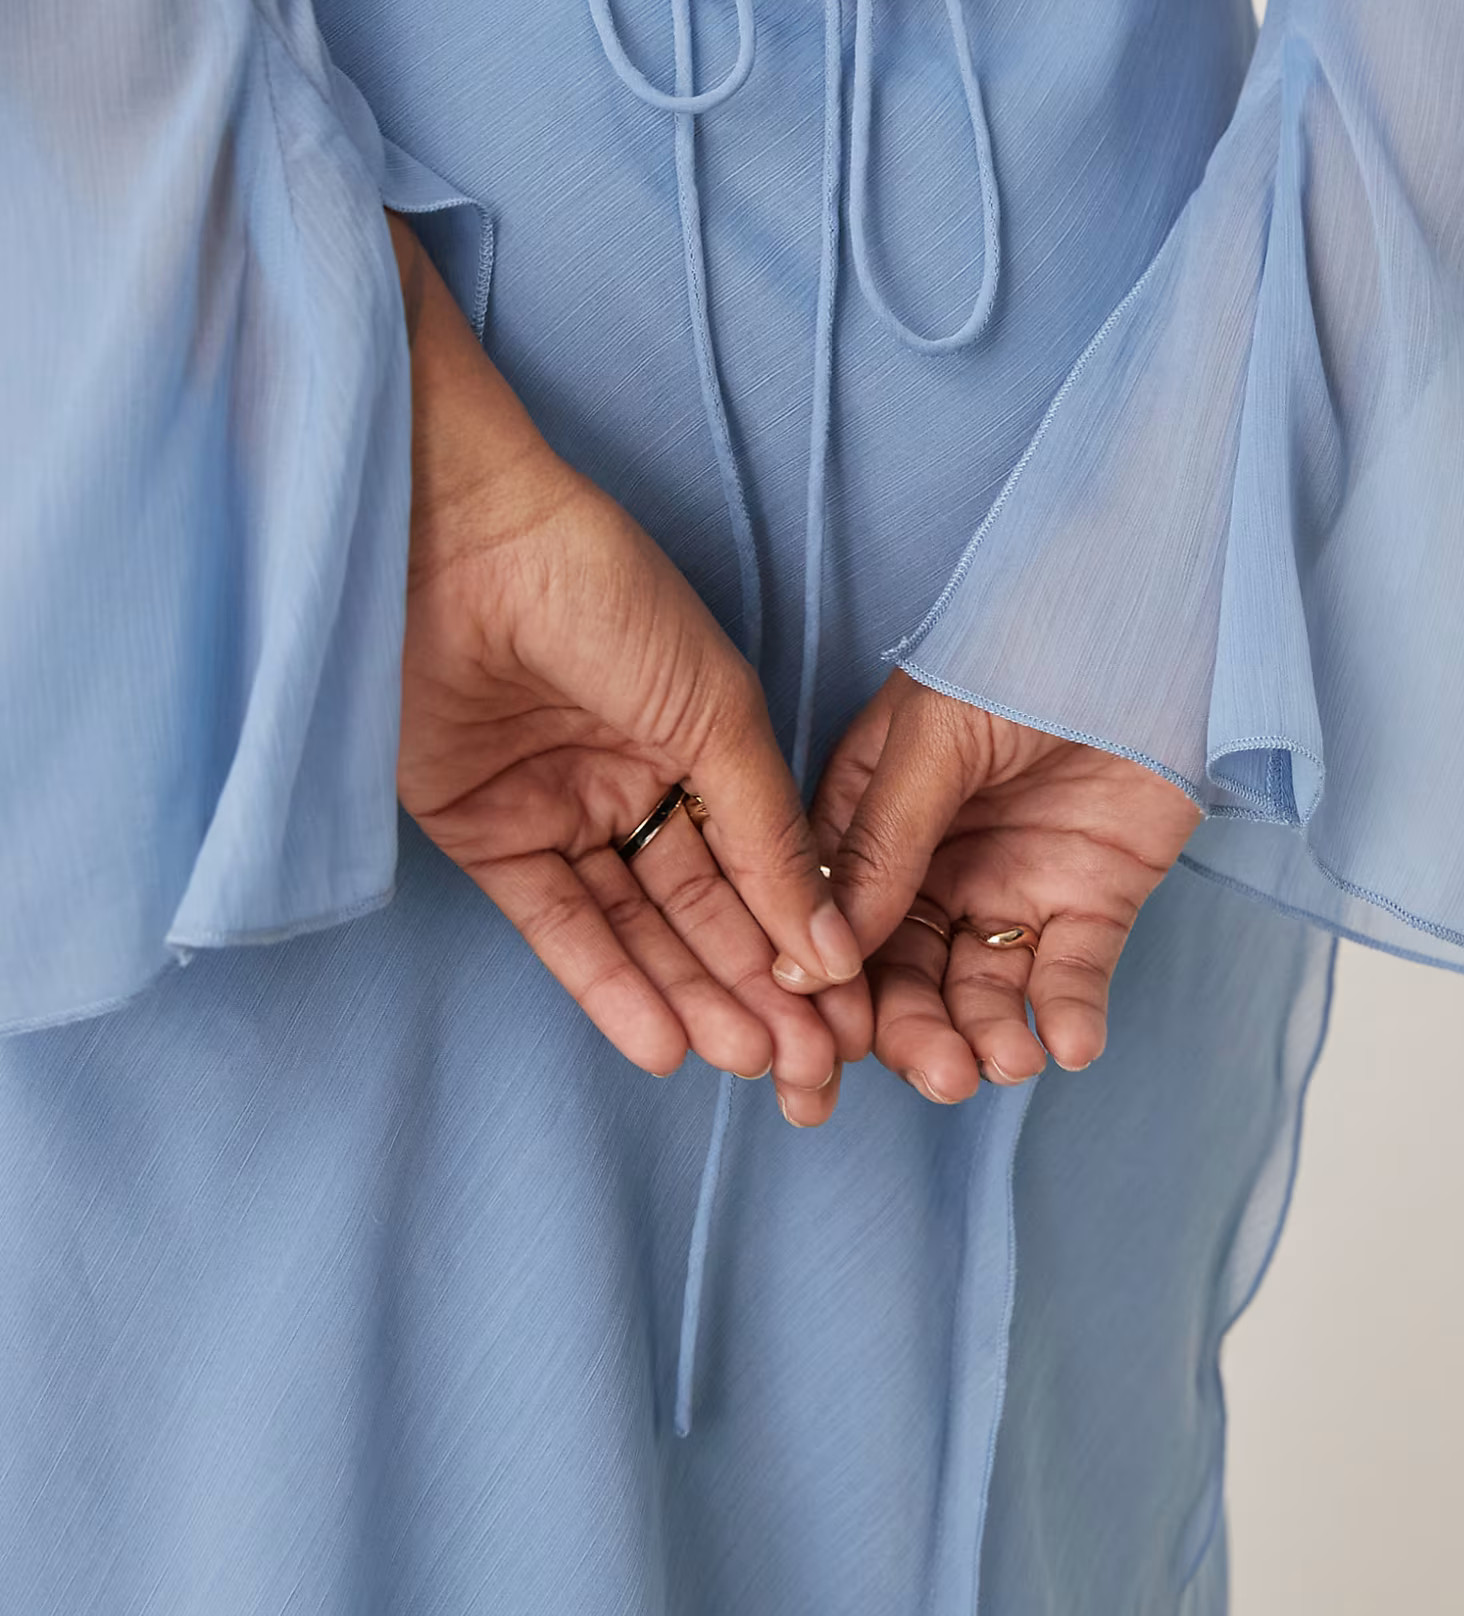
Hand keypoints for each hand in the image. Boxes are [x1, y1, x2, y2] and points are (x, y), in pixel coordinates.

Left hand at [387, 217, 869, 1122]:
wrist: (461, 546)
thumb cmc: (608, 595)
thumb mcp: (717, 712)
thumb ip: (770, 837)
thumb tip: (830, 949)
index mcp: (703, 743)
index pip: (763, 864)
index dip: (803, 944)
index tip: (850, 1021)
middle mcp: (635, 785)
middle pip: (706, 911)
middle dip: (757, 992)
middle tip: (807, 1070)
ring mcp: (560, 813)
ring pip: (639, 931)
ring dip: (692, 999)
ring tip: (744, 1064)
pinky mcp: (485, 839)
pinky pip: (558, 928)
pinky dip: (609, 987)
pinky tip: (664, 1041)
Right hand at [810, 672, 1199, 1103]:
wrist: (1146, 620)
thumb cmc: (1021, 646)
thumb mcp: (933, 736)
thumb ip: (883, 842)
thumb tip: (817, 953)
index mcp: (870, 819)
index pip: (835, 923)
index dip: (832, 992)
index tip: (833, 1052)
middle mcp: (933, 866)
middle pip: (905, 976)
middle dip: (915, 1034)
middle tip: (941, 1072)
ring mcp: (1012, 884)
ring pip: (982, 990)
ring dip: (988, 1037)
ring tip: (1004, 1061)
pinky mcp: (1092, 899)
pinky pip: (1073, 975)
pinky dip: (1070, 1017)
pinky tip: (1070, 1042)